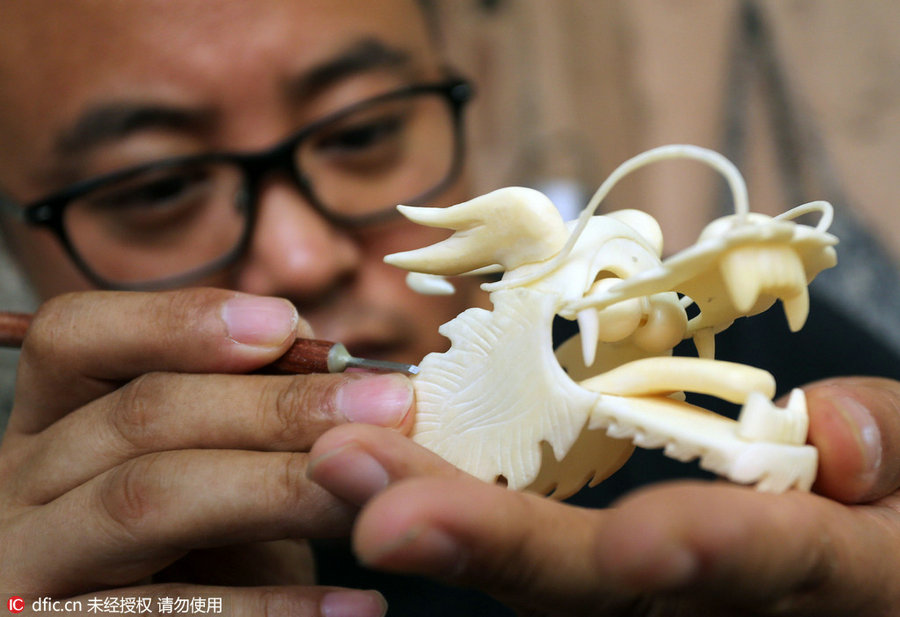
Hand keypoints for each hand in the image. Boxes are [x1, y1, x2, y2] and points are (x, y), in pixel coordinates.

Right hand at [0, 289, 412, 616]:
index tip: (288, 324)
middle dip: (273, 405)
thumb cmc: (198, 540)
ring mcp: (31, 565)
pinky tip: (356, 601)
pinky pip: (171, 615)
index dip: (176, 321)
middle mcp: (21, 483)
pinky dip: (272, 606)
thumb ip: (248, 412)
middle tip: (385, 405)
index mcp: (51, 418)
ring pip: (148, 501)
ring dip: (279, 486)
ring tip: (374, 486)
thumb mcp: (208, 462)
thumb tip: (346, 373)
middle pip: (138, 417)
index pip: (75, 336)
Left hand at [308, 377, 899, 615]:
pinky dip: (462, 534)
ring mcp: (667, 607)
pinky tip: (389, 485)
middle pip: (608, 592)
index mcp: (839, 579)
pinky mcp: (624, 594)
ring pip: (549, 587)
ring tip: (351, 470)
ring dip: (446, 530)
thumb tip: (835, 433)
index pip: (779, 562)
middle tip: (374, 496)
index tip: (640, 542)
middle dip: (496, 546)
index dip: (714, 554)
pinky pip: (541, 581)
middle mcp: (729, 609)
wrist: (879, 573)